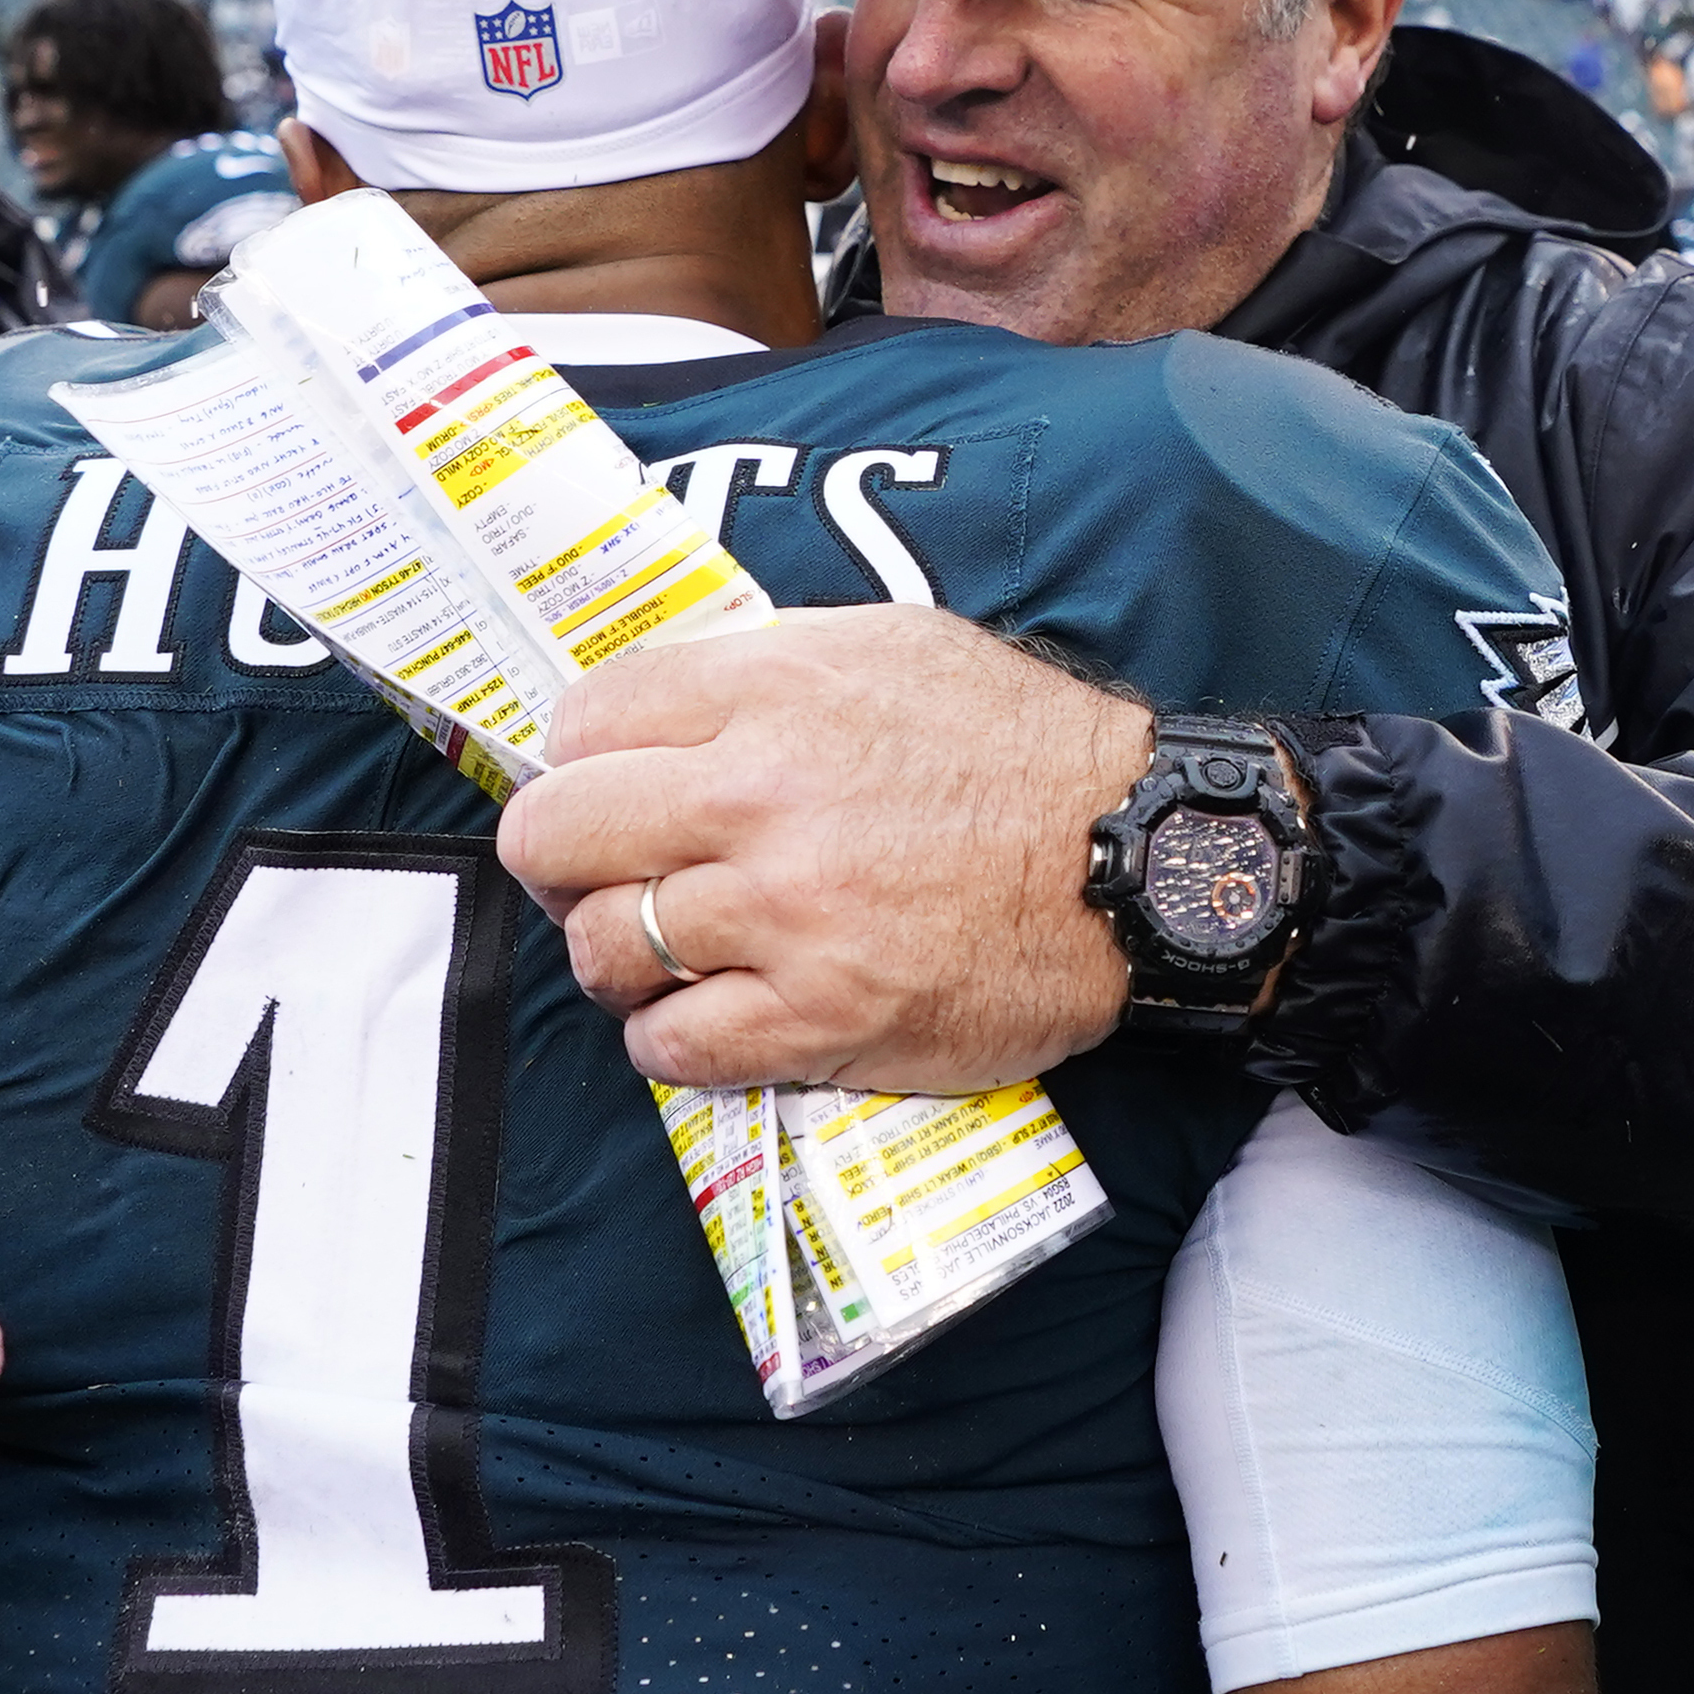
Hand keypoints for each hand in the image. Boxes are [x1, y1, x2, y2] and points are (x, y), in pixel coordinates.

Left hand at [496, 605, 1154, 1092]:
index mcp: (771, 691)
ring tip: (672, 954)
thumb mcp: (891, 645)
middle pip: (557, 836)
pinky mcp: (821, 1017)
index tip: (606, 790)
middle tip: (602, 875)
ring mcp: (785, 914)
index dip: (579, 763)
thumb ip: (762, 664)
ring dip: (622, 958)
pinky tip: (714, 1015)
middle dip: (562, 860)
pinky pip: (674, 1048)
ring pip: (604, 950)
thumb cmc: (1022, 750)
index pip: (581, 724)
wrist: (1136, 858)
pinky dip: (674, 1040)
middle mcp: (760, 797)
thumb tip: (657, 705)